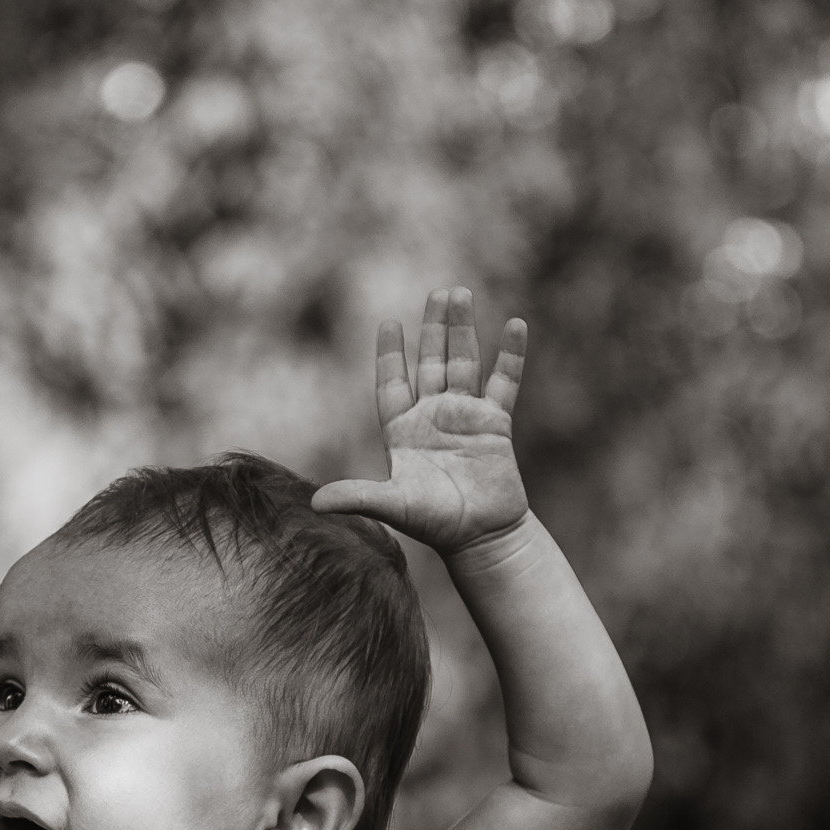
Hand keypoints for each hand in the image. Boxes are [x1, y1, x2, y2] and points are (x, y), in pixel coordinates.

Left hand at [312, 286, 528, 556]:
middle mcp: (433, 416)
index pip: (393, 382)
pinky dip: (510, 355)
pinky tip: (515, 325)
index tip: (390, 323)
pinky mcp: (496, 424)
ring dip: (463, 329)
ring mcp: (465, 417)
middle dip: (433, 327)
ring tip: (461, 294)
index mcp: (403, 430)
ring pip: (463, 362)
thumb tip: (314, 503)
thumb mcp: (392, 505)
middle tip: (438, 291)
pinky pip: (504, 381)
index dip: (390, 354)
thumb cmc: (434, 524)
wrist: (481, 538)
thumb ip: (357, 496)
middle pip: (431, 361)